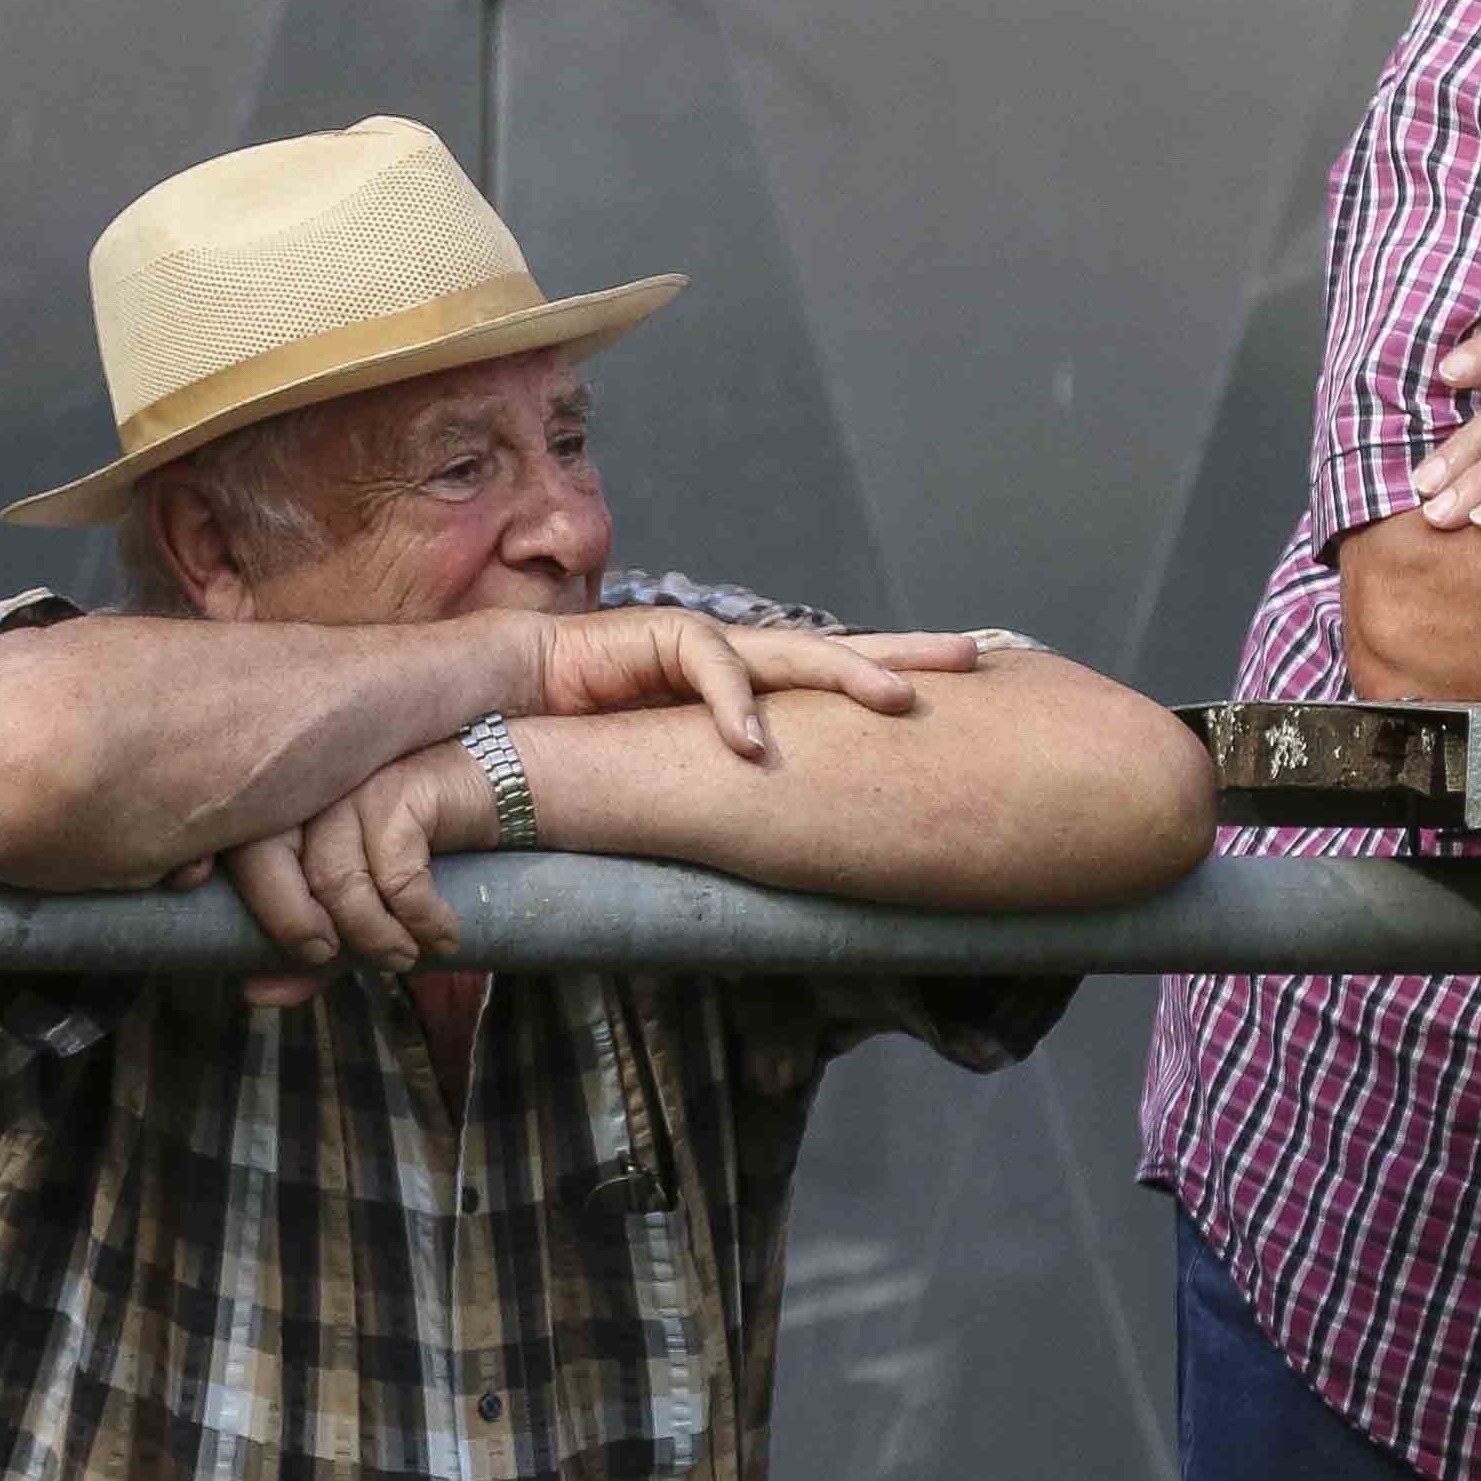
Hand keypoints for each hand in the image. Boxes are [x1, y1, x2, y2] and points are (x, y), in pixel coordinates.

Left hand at [220, 741, 493, 1002]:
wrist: (491, 797)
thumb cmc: (414, 854)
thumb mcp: (355, 915)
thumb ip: (308, 955)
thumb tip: (252, 992)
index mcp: (277, 817)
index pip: (227, 854)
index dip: (217, 882)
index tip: (264, 930)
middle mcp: (304, 795)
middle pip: (263, 859)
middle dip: (290, 923)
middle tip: (328, 955)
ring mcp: (350, 786)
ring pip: (334, 875)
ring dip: (373, 934)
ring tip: (404, 957)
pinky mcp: (400, 789)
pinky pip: (397, 871)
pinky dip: (421, 916)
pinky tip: (444, 935)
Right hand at [511, 604, 983, 757]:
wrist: (509, 701)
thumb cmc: (591, 742)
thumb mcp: (679, 774)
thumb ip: (728, 795)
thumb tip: (784, 846)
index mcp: (748, 694)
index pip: (833, 686)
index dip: (889, 685)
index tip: (959, 699)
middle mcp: (737, 661)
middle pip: (838, 651)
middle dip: (905, 654)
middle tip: (971, 658)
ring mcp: (702, 644)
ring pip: (793, 649)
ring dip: (848, 672)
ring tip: (897, 701)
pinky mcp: (659, 634)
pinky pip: (711, 663)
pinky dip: (734, 706)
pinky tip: (754, 746)